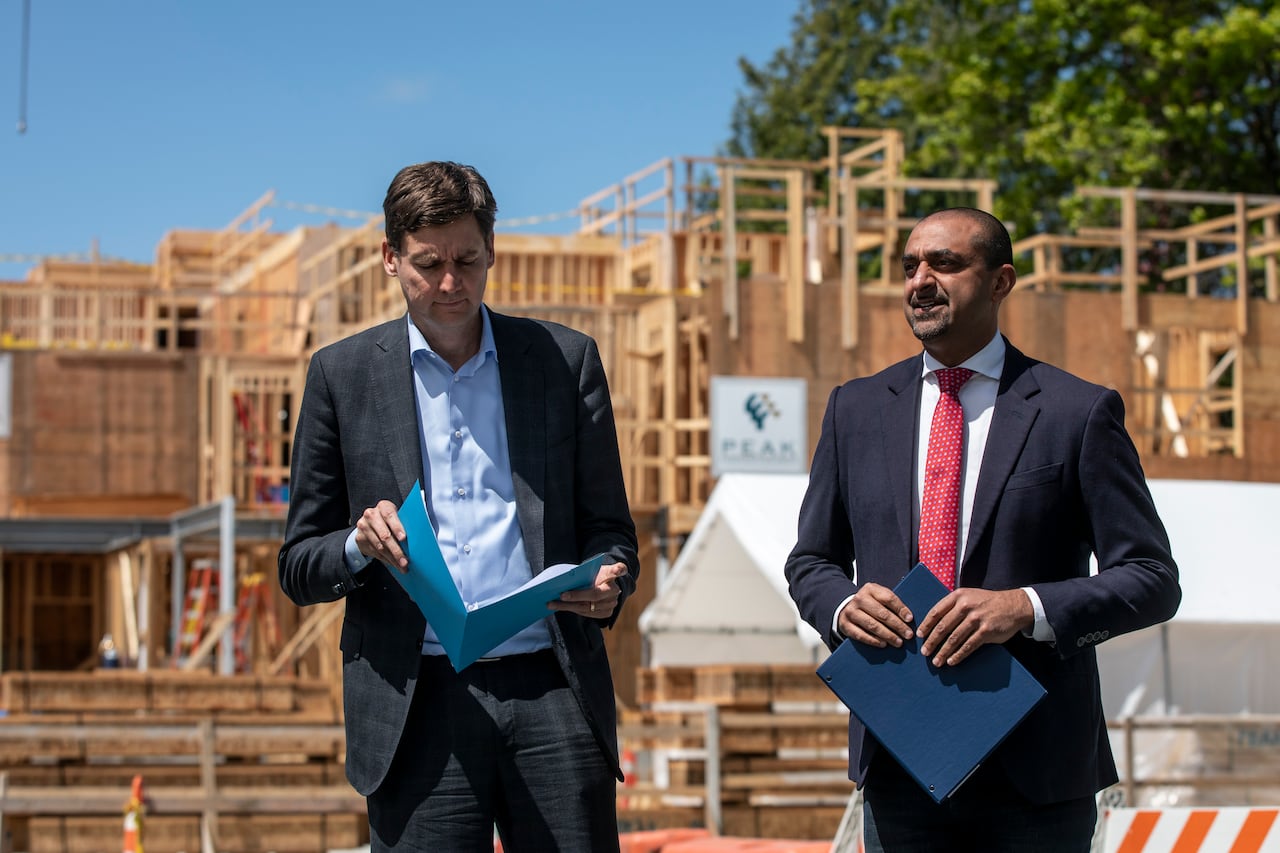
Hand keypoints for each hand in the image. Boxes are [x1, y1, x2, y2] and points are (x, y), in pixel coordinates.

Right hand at [354, 500, 408, 570]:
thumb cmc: (389, 519)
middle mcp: (371, 515)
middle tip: (405, 561)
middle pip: (384, 535)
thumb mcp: (396, 516)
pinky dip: (386, 560)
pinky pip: (374, 552)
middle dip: (396, 550)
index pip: (390, 516)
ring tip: (402, 566)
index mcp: (383, 506)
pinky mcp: (360, 539)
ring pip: (380, 547)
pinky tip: (394, 564)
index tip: (404, 538)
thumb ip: (403, 523)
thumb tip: (418, 538)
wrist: (369, 522)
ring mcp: (364, 527)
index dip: (397, 527)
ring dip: (392, 559)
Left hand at [550, 561, 627, 619]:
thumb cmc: (593, 575)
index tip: (617, 570)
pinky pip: (587, 614)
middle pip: (596, 594)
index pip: (618, 570)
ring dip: (568, 606)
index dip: (618, 571)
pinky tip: (560, 607)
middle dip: (577, 596)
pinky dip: (573, 610)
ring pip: (588, 607)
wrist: (602, 586)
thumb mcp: (591, 569)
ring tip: (552, 604)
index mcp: (611, 574)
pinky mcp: (607, 613)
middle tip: (561, 595)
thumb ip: (585, 571)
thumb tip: (565, 578)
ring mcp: (612, 603)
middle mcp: (615, 590)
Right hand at [836, 583, 915, 647]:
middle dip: (897, 625)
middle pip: (882, 613)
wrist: (846, 606)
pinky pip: (861, 635)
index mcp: (870, 589)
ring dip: (888, 635)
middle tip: (908, 635)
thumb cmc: (869, 603)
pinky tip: (883, 644)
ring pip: (872, 625)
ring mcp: (851, 612)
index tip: (910, 619)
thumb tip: (908, 618)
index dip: (900, 609)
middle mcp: (859, 599)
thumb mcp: (878, 596)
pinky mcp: (845, 625)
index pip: (888, 598)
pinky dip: (873, 641)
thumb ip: (891, 603)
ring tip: (898, 642)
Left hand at [917, 588, 1033, 665]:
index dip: (926, 625)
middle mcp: (965, 606)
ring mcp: (976, 619)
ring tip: (936, 661)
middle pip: (943, 627)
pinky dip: (958, 655)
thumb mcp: (968, 596)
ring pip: (954, 639)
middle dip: (932, 642)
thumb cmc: (986, 602)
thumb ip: (952, 605)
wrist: (1014, 605)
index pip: (936, 612)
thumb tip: (933, 622)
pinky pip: (968, 646)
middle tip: (925, 652)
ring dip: (943, 652)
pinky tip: (951, 661)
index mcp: (958, 596)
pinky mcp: (986, 631)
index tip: (919, 635)